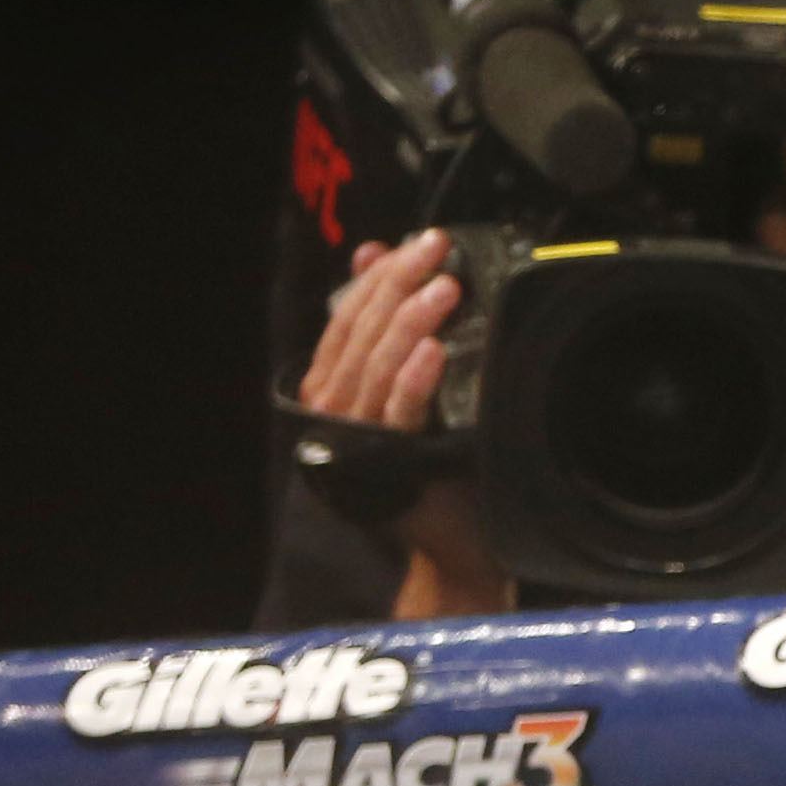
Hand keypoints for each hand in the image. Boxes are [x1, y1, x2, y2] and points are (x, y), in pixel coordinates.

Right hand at [298, 230, 505, 613]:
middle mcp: (334, 409)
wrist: (454, 541)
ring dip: (411, 321)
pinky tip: (434, 350)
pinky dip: (416, 379)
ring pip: (377, 366)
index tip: (417, 243)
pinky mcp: (389, 464)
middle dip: (398, 284)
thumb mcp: (408, 383)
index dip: (379, 276)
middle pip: (360, 333)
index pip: (347, 317)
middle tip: (435, 251)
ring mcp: (356, 437)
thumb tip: (371, 255)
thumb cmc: (435, 462)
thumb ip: (384, 325)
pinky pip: (400, 414)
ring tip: (444, 289)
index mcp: (332, 386)